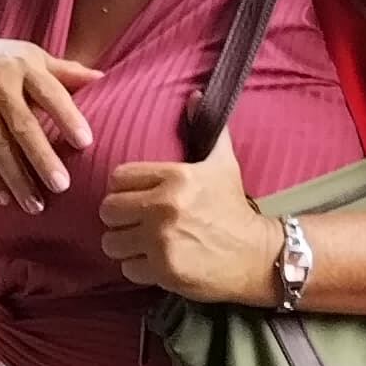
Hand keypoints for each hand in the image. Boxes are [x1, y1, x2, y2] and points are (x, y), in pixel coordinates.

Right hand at [0, 37, 99, 212]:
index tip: (86, 142)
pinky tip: (4, 200)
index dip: (67, 116)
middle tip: (61, 186)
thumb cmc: (1, 64)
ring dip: (16, 178)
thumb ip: (65, 71)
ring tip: (36, 207)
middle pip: (22, 126)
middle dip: (41, 157)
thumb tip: (103, 78)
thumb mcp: (30, 57)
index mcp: (24, 67)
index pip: (50, 92)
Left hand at [97, 128, 284, 302]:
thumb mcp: (223, 163)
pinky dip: (137, 267)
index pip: (118, 178)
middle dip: (118, 218)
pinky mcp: (164, 270)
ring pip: (112, 241)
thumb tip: (195, 96)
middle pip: (108, 210)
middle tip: (133, 222)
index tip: (134, 198)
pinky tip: (154, 262)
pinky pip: (127, 267)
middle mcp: (165, 206)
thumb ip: (208, 130)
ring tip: (140, 243)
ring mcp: (163, 240)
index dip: (122, 189)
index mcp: (176, 177)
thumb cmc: (234, 207)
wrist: (257, 254)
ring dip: (123, 244)